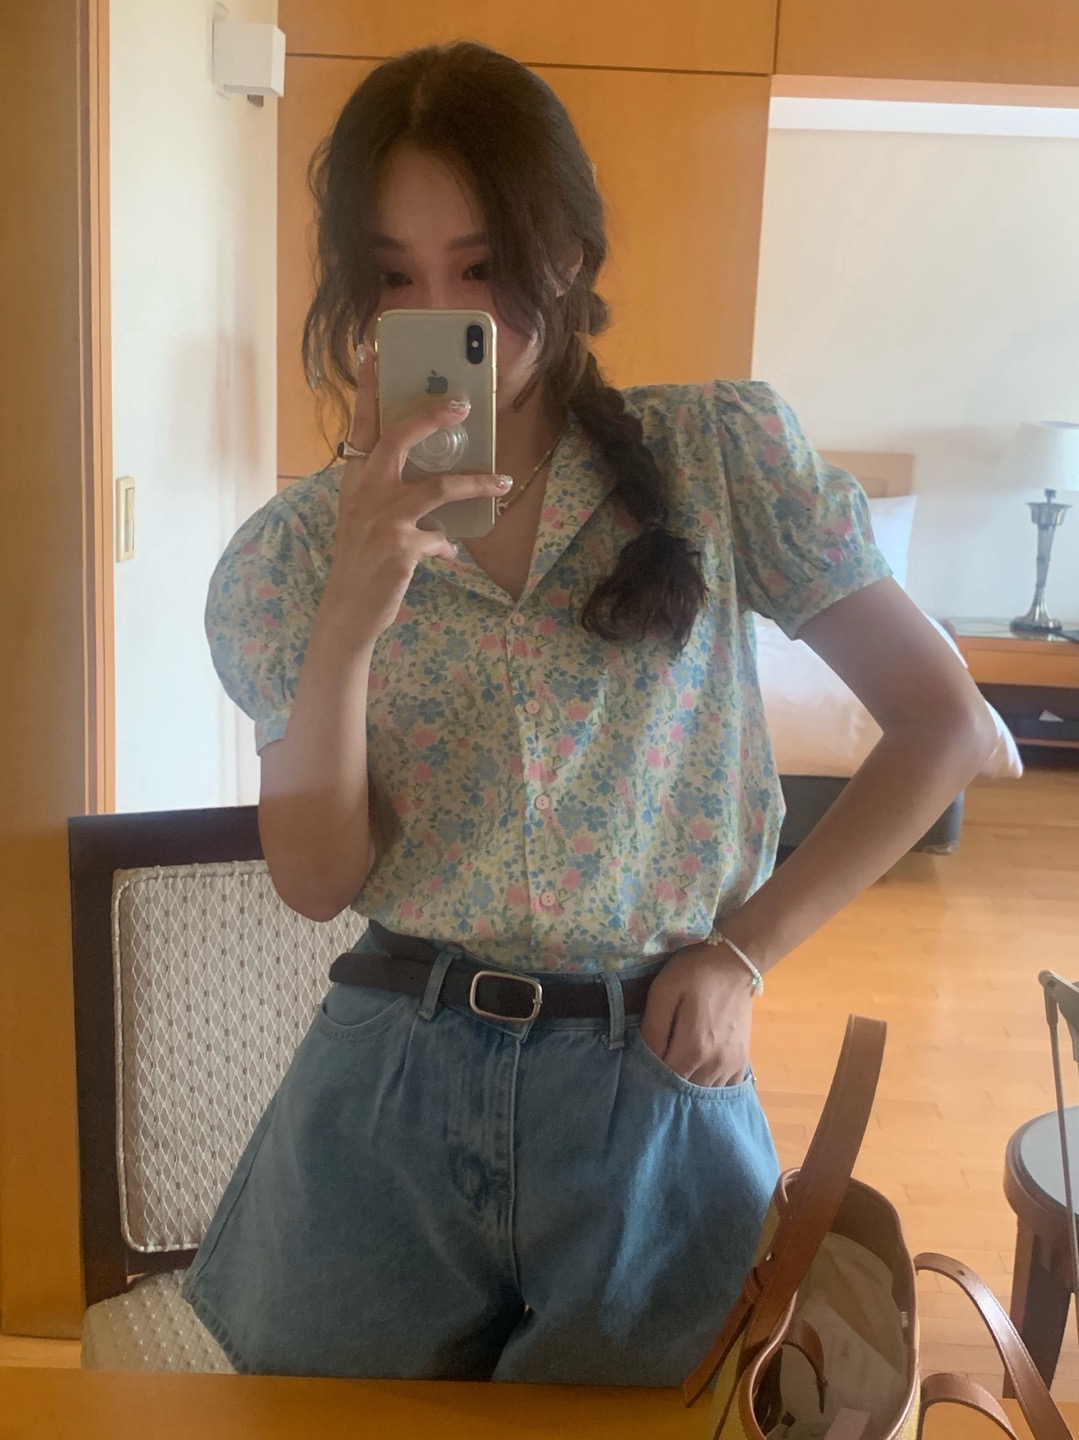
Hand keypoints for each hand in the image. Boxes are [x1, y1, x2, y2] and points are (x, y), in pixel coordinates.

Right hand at [322, 343, 511, 641]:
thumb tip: (436, 491)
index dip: (366, 387)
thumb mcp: (366, 520)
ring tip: (502, 481)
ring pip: (439, 486)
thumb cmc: (361, 561)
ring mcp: (383, 518)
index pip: (362, 425)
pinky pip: (440, 535)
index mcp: (355, 480)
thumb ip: (393, 497)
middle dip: (432, 416)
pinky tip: (448, 549)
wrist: (348, 610)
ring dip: (477, 483)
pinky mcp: (402, 546)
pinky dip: (447, 542)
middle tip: (462, 403)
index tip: (372, 350)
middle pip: (399, 438)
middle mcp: (366, 492)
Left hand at [638, 943, 754, 1086]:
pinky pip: (727, 1088)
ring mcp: (732, 1064)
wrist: (735, 962)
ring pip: (705, 1092)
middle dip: (668, 1085)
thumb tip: (645, 1055)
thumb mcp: (664, 991)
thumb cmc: (695, 973)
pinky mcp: (742, 1059)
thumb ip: (653, 1027)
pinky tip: (701, 1078)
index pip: (666, 1079)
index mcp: (694, 1048)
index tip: (640, 1066)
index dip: (650, 1075)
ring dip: (690, 1087)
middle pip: (686, 1090)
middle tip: (656, 1070)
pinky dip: (712, 1088)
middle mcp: (715, 1064)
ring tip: (676, 1073)